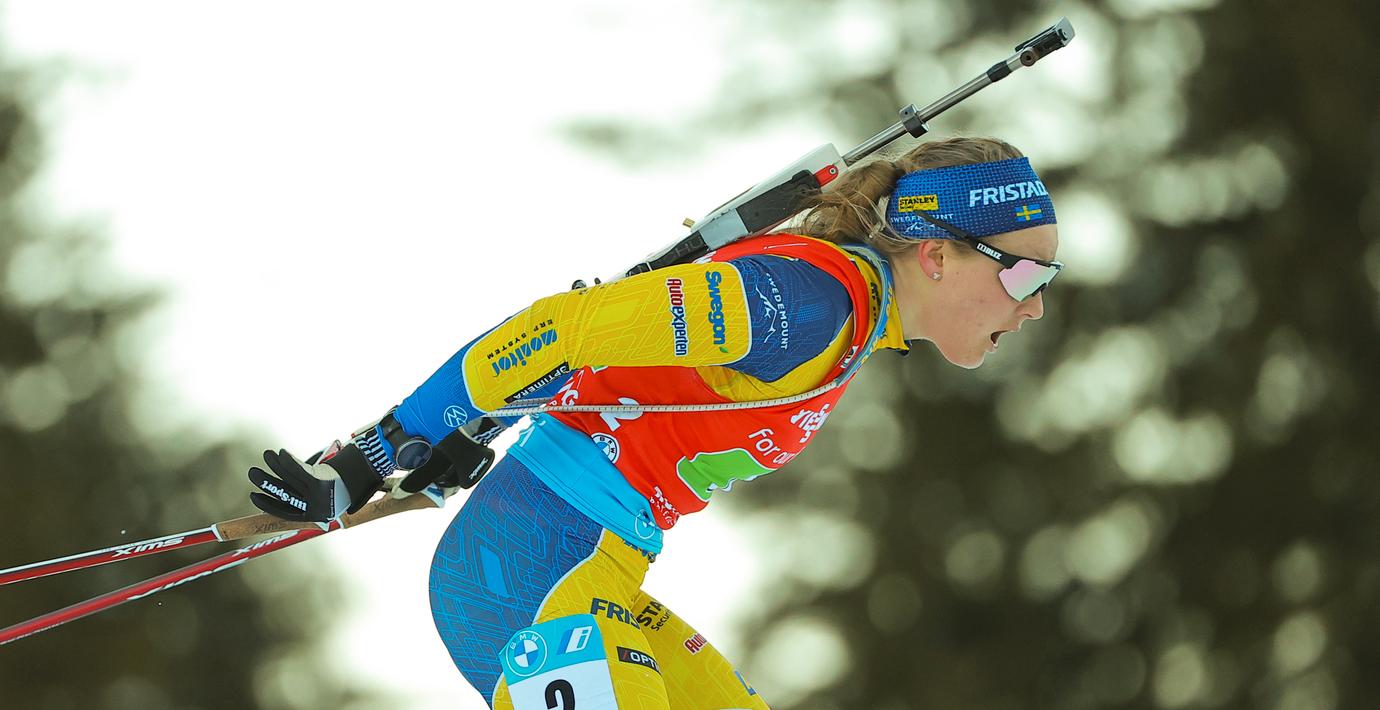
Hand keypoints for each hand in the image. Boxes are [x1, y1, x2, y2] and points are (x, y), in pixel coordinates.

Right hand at [248, 445, 383, 521]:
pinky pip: (299, 470)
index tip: (253, 495)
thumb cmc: (354, 486)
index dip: (268, 504)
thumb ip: (314, 500)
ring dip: (275, 465)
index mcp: (316, 515)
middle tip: (252, 473)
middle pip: (284, 494)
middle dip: (266, 483)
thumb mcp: (334, 498)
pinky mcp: (321, 482)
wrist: (372, 473)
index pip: (285, 512)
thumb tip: (289, 499)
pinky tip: (280, 452)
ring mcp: (318, 495)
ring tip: (266, 455)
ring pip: (290, 479)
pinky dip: (288, 461)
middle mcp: (315, 507)